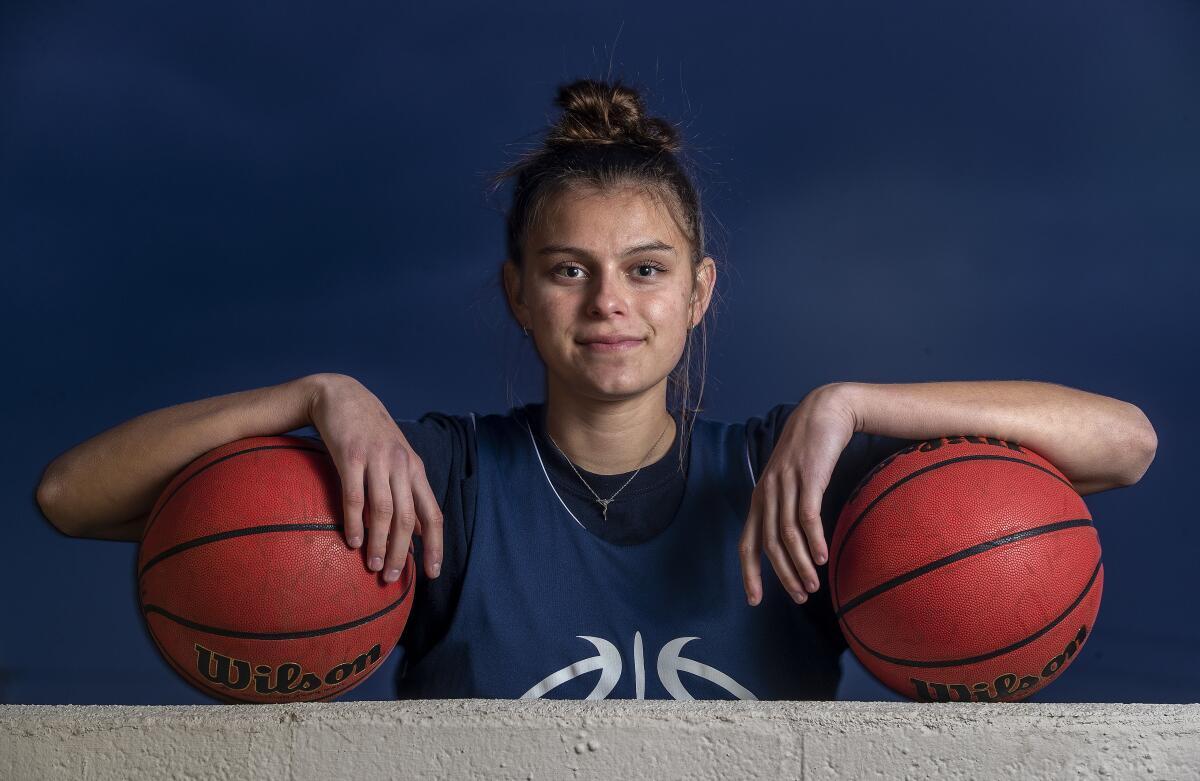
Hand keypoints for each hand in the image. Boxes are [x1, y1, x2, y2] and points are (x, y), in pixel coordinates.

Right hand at [306, 373, 442, 581]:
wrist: (341, 395)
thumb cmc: (369, 433)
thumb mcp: (396, 459)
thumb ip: (407, 493)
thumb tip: (417, 533)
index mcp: (415, 469)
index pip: (433, 513)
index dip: (436, 545)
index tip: (433, 573)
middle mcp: (401, 465)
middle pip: (409, 517)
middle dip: (403, 552)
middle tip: (393, 576)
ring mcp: (377, 459)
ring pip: (383, 510)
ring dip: (379, 543)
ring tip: (373, 566)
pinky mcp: (351, 455)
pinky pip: (354, 496)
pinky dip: (354, 522)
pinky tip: (353, 542)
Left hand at [739, 383, 856, 605]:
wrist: (824, 414)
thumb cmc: (809, 453)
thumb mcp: (790, 482)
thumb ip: (786, 509)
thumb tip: (792, 544)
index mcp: (760, 498)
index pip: (747, 543)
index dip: (749, 573)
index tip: (754, 600)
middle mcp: (767, 493)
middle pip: (768, 545)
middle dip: (782, 576)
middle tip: (799, 597)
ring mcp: (786, 485)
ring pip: (787, 534)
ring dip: (799, 565)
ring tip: (813, 586)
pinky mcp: (808, 477)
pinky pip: (807, 515)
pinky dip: (813, 539)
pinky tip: (821, 558)